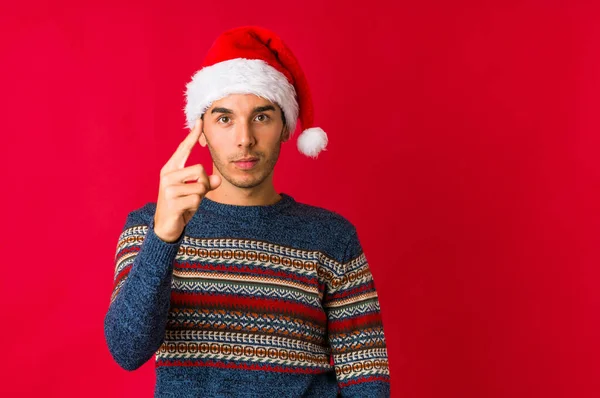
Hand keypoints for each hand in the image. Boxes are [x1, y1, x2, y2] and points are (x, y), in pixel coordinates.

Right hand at [153, 118, 220, 241]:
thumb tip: (217, 179)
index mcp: (171, 169)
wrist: (166, 226)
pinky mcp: (172, 201)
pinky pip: (196, 199)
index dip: (192, 136)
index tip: (200, 121)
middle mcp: (167, 175)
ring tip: (188, 203)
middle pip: (199, 169)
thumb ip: (206, 183)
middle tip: (195, 194)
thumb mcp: (195, 192)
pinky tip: (185, 210)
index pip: (183, 149)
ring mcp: (168, 188)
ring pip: (200, 186)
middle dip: (204, 184)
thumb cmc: (181, 205)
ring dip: (200, 197)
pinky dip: (195, 206)